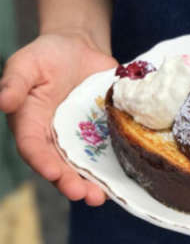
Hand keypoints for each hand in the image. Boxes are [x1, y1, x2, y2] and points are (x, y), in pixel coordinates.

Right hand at [0, 31, 117, 205]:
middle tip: (85, 195)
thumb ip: (15, 83)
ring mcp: (78, 136)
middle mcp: (53, 136)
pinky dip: (113, 165)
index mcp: (30, 123)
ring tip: (101, 198)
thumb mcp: (26, 64)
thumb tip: (2, 102)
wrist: (78, 46)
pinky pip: (106, 150)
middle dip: (70, 183)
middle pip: (59, 165)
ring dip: (91, 183)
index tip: (54, 172)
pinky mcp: (100, 130)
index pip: (34, 148)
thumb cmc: (46, 55)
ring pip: (83, 165)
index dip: (43, 161)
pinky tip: (124, 177)